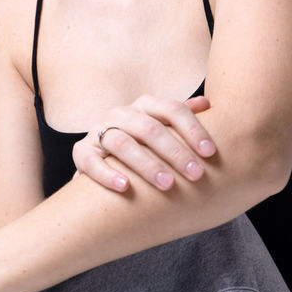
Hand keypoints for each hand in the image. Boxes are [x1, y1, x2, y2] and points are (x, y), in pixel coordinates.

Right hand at [72, 94, 216, 192]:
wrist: (103, 159)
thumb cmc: (145, 145)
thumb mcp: (163, 128)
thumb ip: (182, 117)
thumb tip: (207, 104)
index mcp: (145, 105)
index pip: (172, 109)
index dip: (193, 129)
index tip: (210, 153)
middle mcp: (121, 114)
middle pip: (150, 128)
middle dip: (175, 152)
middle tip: (196, 175)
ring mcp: (98, 131)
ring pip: (122, 143)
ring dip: (147, 164)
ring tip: (167, 184)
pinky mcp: (82, 152)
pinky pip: (92, 161)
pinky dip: (108, 174)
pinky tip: (125, 187)